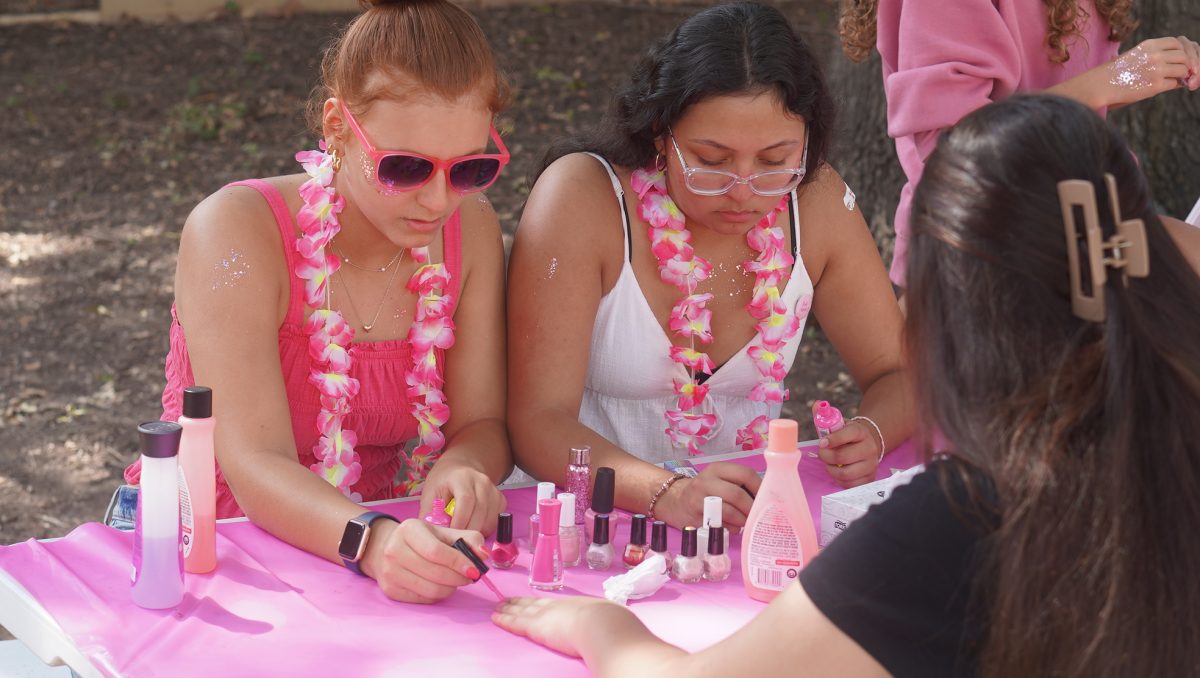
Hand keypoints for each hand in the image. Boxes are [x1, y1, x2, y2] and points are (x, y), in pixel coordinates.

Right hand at [361, 519, 489, 603]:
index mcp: (409, 530)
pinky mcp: (390, 590)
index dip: (458, 562)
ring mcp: (390, 572)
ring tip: (456, 580)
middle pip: (435, 573)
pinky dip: (438, 595)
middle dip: (458, 578)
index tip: (474, 569)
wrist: (387, 549)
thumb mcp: (444, 533)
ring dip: (451, 588)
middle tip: (470, 577)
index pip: (436, 551)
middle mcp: (394, 550)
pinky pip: (423, 599)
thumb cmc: (422, 540)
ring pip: (430, 589)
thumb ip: (468, 539)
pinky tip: (440, 585)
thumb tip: (484, 554)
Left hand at [420, 457, 505, 535]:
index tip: (451, 534)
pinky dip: (484, 530)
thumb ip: (430, 514)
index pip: (466, 500)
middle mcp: (482, 481)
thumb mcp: (430, 494)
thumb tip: (434, 536)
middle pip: (480, 511)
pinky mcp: (501, 500)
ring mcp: (494, 490)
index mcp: (462, 477)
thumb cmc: (442, 484)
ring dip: (476, 532)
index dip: (460, 520)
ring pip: (489, 519)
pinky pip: (495, 522)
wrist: (459, 470)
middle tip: (455, 540)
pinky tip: (472, 527)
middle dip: (467, 531)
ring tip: (462, 534)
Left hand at [492, 596, 640, 657]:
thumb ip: (606, 622)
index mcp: (575, 604)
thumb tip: (616, 628)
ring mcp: (546, 615)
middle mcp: (558, 606)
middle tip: (507, 599)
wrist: (603, 625)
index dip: (541, 601)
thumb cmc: (612, 624)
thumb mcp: (609, 619)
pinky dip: (504, 620)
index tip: (532, 599)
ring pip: (521, 611)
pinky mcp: (536, 627)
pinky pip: (515, 623)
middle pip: (534, 603)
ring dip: (508, 609)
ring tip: (498, 607)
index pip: (553, 603)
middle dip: (520, 602)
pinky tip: (495, 617)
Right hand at [656, 462, 760, 530]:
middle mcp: (707, 481)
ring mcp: (699, 499)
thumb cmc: (706, 491)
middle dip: (751, 508)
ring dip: (742, 520)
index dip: (759, 488)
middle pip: (737, 494)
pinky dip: (731, 528)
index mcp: (718, 468)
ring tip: (745, 522)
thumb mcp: (720, 479)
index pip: (745, 474)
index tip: (767, 498)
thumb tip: (767, 498)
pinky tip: (732, 527)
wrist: (675, 501)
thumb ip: (740, 485)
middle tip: (757, 515)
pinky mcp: (695, 517)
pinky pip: (719, 524)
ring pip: (729, 511)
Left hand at [817, 419, 880, 487]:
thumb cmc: (847, 436)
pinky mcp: (869, 478)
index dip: (832, 439)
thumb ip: (825, 415)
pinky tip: (837, 471)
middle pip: (843, 456)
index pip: (848, 434)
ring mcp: (871, 464)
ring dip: (831, 469)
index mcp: (861, 432)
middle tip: (822, 453)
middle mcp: (869, 448)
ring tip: (829, 463)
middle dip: (826, 456)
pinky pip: (850, 484)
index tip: (822, 442)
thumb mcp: (839, 423)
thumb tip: (817, 404)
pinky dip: (839, 480)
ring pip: (845, 473)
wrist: (867, 445)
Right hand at [1102, 37, 1199, 105]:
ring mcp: (1157, 70)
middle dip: (1183, 64)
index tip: (1176, 60)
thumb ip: (1154, 54)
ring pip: (1182, 70)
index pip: (1177, 43)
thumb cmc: (1115, 72)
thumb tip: (1175, 62)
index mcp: (1149, 45)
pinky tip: (1162, 87)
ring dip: (1179, 75)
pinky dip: (1172, 85)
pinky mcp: (1156, 85)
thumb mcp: (1135, 55)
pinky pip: (1175, 83)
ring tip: (1169, 80)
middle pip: (1183, 56)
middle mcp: (1155, 55)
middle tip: (1176, 72)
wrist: (1100, 85)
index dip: (1180, 51)